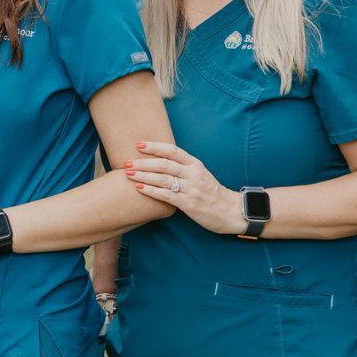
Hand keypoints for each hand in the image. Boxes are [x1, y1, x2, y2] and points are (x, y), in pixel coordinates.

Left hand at [123, 141, 246, 234]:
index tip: (138, 145)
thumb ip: (183, 167)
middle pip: (164, 164)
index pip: (173, 150)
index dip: (155, 146)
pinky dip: (151, 191)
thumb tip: (159, 160)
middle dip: (143, 162)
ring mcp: (191, 189)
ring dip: (143, 175)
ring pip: (163, 179)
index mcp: (195, 164)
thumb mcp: (200, 174)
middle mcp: (193, 174)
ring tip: (128, 174)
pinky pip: (166, 195)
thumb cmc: (211, 192)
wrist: (230, 211)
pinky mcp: (189, 203)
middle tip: (126, 162)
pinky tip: (139, 188)